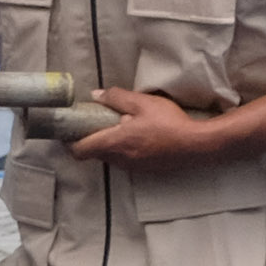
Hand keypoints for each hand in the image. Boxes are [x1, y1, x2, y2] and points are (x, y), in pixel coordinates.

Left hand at [68, 87, 208, 169]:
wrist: (196, 145)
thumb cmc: (169, 122)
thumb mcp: (142, 103)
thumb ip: (116, 98)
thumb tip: (96, 95)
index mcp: (114, 143)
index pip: (80, 151)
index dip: (69, 141)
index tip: (69, 129)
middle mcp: (119, 159)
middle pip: (94, 153)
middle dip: (91, 138)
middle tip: (96, 120)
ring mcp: (132, 167)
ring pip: (110, 156)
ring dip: (109, 143)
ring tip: (121, 125)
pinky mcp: (143, 170)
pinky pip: (124, 159)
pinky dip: (123, 149)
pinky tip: (137, 135)